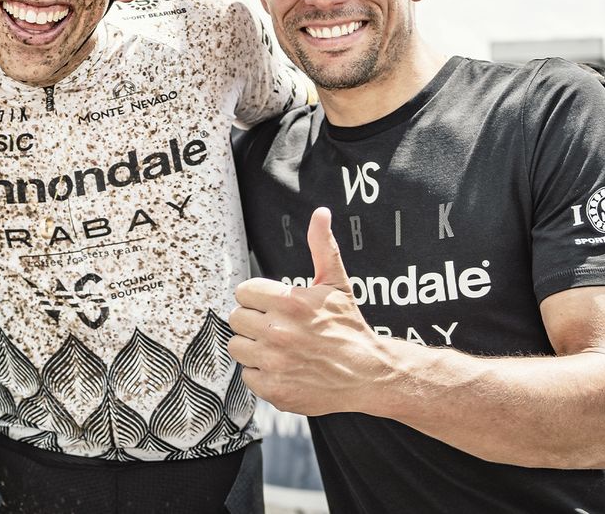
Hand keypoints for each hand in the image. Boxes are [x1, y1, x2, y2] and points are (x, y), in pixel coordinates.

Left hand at [228, 207, 390, 415]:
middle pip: (236, 318)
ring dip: (253, 346)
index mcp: (290, 302)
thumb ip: (322, 246)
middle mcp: (279, 332)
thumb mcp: (337, 283)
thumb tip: (320, 213)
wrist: (368, 374)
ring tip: (278, 347)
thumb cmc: (350, 328)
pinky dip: (262, 373)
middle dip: (253, 320)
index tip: (272, 304)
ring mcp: (275, 363)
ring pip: (237, 346)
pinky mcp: (274, 389)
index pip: (243, 292)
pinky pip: (247, 375)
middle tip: (275, 326)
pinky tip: (283, 367)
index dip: (257, 297)